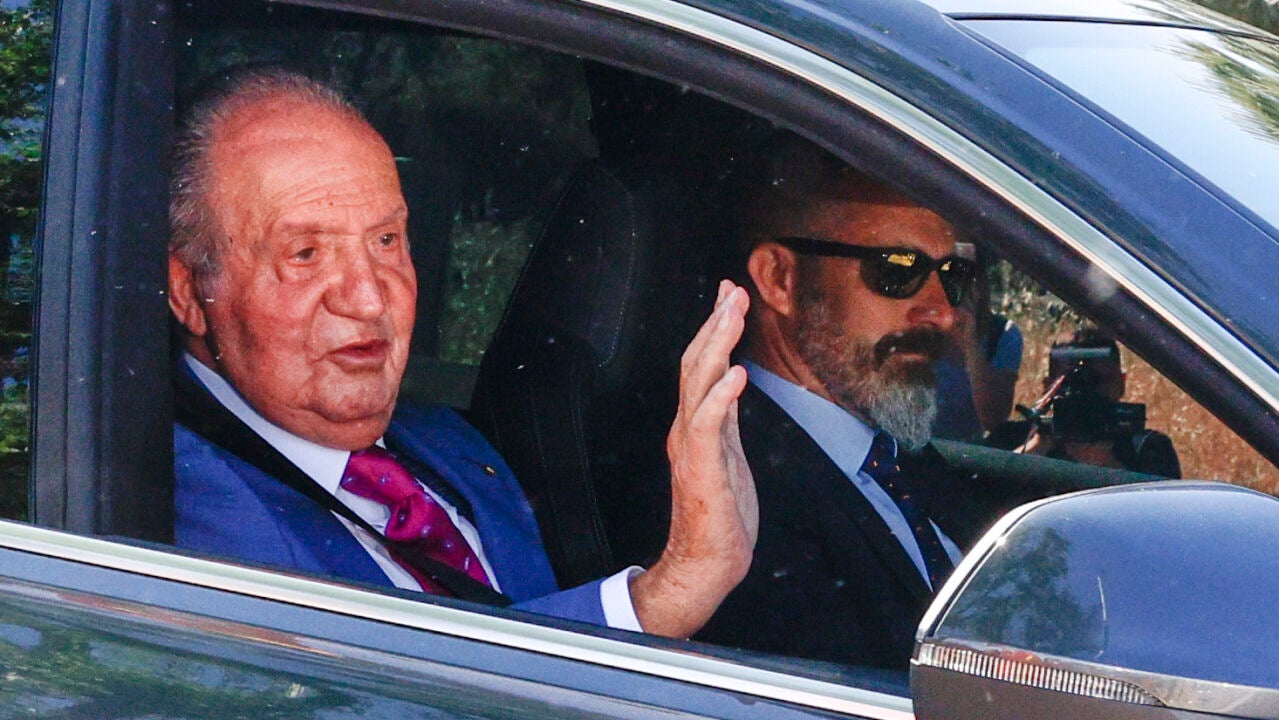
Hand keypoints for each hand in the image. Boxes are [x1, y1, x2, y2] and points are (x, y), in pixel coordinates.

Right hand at [631, 279, 756, 638]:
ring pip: (698, 384)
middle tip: (732, 290)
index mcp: (694, 424)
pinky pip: (709, 426)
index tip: (728, 292)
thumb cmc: (720, 515)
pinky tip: (737, 373)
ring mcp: (691, 447)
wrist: (706, 562)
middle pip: (695, 363)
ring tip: (732, 313)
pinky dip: (721, 397)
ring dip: (716, 345)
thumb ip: (727, 418)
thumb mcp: (728, 454)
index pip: (699, 364)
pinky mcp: (702, 469)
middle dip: (716, 323)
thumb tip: (733, 380)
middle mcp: (687, 428)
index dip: (713, 327)